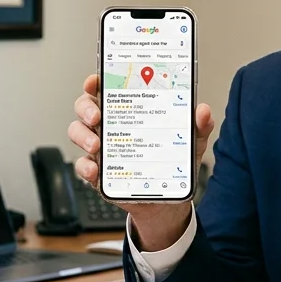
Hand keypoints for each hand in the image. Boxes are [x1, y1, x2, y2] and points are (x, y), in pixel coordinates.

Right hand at [68, 73, 214, 249]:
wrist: (167, 199)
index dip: (96, 81)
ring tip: (97, 145)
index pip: (107, 88)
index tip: (95, 81)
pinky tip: (96, 170)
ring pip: (78, 132)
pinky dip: (85, 166)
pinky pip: (82, 165)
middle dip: (86, 107)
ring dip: (83, 136)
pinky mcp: (98, 172)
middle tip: (97, 116)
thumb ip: (199, 125)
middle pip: (85, 106)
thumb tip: (203, 111)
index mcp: (130, 110)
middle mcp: (111, 125)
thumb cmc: (174, 162)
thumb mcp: (191, 141)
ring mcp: (101, 148)